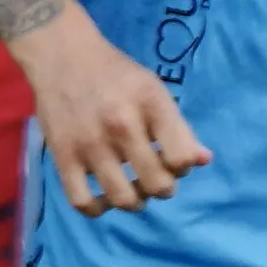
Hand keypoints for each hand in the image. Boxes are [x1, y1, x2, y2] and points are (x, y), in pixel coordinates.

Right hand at [20, 9, 210, 218]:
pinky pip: (82, 202)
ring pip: (123, 198)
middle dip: (162, 188)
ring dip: (135, 202)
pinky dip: (97, 210)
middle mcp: (121, 123)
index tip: (171, 160)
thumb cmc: (116, 75)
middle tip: (154, 179)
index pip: (181, 158)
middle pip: (157, 184)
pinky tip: (103, 199)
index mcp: (150, 103)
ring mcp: (89, 142)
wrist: (62, 56)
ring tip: (132, 191)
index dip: (182, 166)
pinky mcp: (62, 155)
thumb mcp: (154, 91)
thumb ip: (179, 128)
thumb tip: (203, 161)